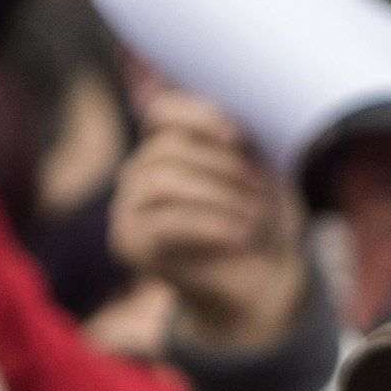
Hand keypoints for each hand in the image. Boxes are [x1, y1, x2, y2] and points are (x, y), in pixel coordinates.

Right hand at [105, 84, 304, 353]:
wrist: (261, 280)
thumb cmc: (262, 217)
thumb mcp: (259, 171)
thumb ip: (239, 141)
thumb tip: (230, 121)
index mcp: (168, 143)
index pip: (164, 110)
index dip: (198, 115)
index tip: (240, 137)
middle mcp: (138, 170)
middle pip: (169, 147)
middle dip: (223, 166)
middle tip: (263, 192)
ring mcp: (127, 206)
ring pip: (163, 181)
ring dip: (218, 196)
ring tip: (256, 216)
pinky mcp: (129, 242)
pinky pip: (165, 223)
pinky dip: (211, 226)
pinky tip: (241, 237)